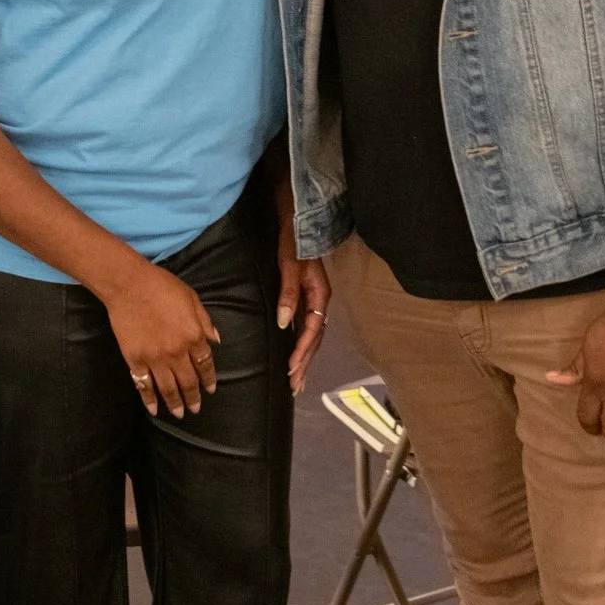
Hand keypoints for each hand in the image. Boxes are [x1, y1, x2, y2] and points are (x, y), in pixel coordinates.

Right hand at [103, 259, 221, 417]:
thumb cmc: (161, 286)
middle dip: (193, 397)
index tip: (210, 389)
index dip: (209, 379)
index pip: (205, 364)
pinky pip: (144, 385)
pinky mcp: (135, 360)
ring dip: (175, 403)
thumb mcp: (192, 298)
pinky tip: (153, 409)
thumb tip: (216, 340)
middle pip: (189, 381)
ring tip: (178, 414)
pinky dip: (149, 399)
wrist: (129, 285)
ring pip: (168, 388)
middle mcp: (177, 351)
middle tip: (196, 409)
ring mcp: (155, 358)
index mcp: (193, 335)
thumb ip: (205, 321)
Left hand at [276, 233, 329, 396]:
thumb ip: (289, 294)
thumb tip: (285, 323)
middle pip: (315, 339)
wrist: (298, 218)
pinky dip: (302, 344)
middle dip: (305, 363)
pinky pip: (307, 327)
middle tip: (294, 386)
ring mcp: (314, 299)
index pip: (312, 330)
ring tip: (298, 380)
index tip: (291, 369)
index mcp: (319, 294)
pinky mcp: (306, 297)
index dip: (302, 351)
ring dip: (305, 358)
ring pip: (312, 336)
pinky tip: (297, 355)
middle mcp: (320, 300)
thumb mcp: (290, 265)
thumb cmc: (293, 239)